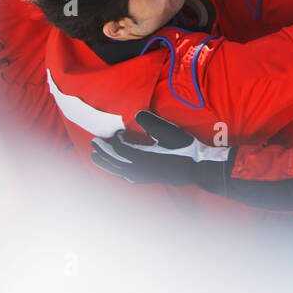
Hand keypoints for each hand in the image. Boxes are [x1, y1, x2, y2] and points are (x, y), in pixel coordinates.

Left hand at [90, 111, 231, 189]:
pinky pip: (126, 176)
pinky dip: (118, 171)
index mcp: (141, 157)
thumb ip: (151, 122)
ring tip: (96, 157)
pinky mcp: (148, 179)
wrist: (198, 167)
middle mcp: (138, 169)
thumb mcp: (169, 131)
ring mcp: (142, 176)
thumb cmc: (185, 148)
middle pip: (114, 161)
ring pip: (118, 170)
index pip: (119, 149)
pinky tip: (118, 170)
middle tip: (94, 143)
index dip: (115, 139)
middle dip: (102, 152)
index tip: (117, 130)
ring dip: (106, 163)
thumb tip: (137, 114)